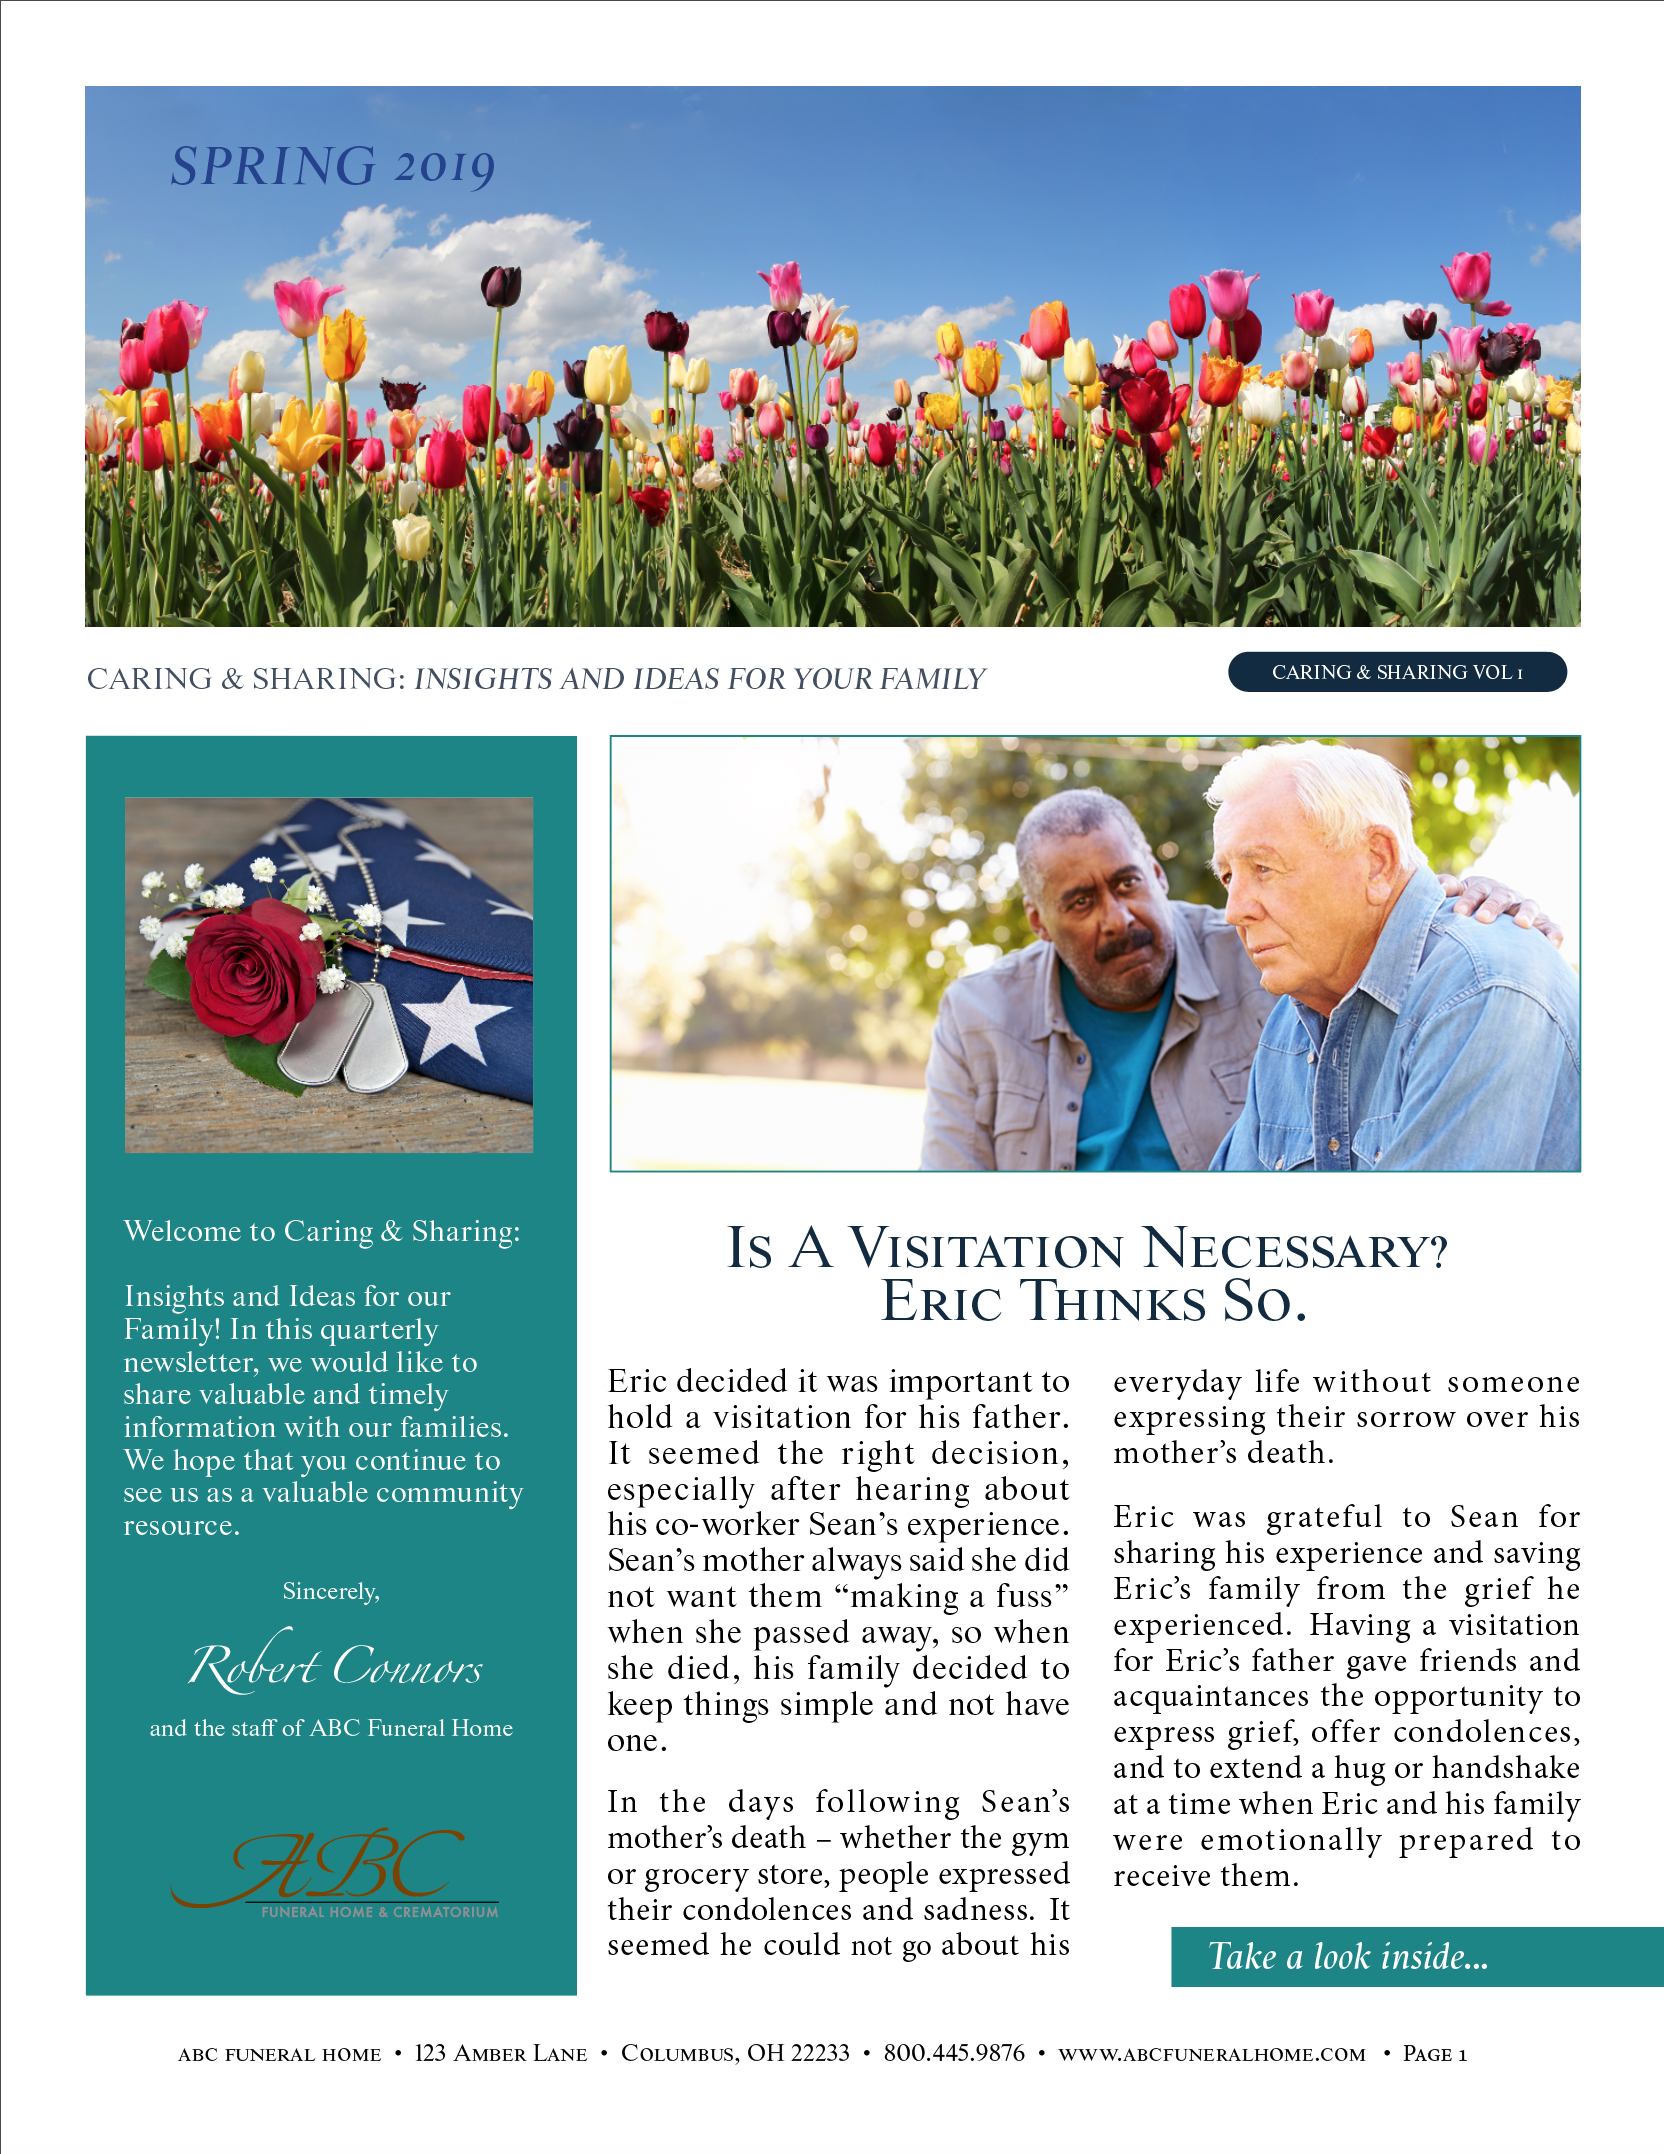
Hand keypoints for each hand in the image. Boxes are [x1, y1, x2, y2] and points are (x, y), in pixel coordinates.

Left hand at [1438, 873, 1563, 948]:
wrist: (1489, 913)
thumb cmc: (1466, 906)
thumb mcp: (1456, 895)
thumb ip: (1448, 889)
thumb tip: (1440, 886)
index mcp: (1484, 888)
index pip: (1477, 891)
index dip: (1469, 899)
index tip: (1459, 912)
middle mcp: (1507, 896)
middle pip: (1502, 897)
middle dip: (1493, 906)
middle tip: (1483, 918)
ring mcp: (1525, 908)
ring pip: (1530, 906)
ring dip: (1526, 914)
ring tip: (1521, 924)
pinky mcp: (1541, 923)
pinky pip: (1552, 927)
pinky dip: (1554, 934)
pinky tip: (1552, 945)